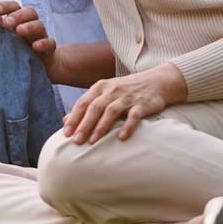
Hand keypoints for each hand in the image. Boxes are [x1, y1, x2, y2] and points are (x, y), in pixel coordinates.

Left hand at [0, 1, 57, 78]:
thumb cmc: (19, 50)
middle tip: (6, 22)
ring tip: (19, 31)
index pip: (15, 7)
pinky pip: (50, 43)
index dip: (5, 6)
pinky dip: (44, 43)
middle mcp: (31, 25)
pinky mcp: (49, 50)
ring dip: (29, 26)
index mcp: (20, 20)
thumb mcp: (7, 39)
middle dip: (17, 15)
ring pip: (39, 25)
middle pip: (29, 12)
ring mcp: (41, 37)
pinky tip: (35, 46)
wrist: (43, 66)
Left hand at [62, 63, 187, 144]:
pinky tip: (121, 137)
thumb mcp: (104, 93)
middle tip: (76, 141)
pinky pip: (134, 115)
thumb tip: (65, 120)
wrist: (156, 81)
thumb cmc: (125, 90)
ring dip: (101, 127)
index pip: (83, 103)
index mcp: (100, 87)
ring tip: (93, 142)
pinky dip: (127, 126)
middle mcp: (112, 90)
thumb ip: (86, 105)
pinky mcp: (142, 104)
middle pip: (94, 108)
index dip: (74, 118)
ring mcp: (127, 97)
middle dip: (84, 125)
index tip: (65, 133)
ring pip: (111, 111)